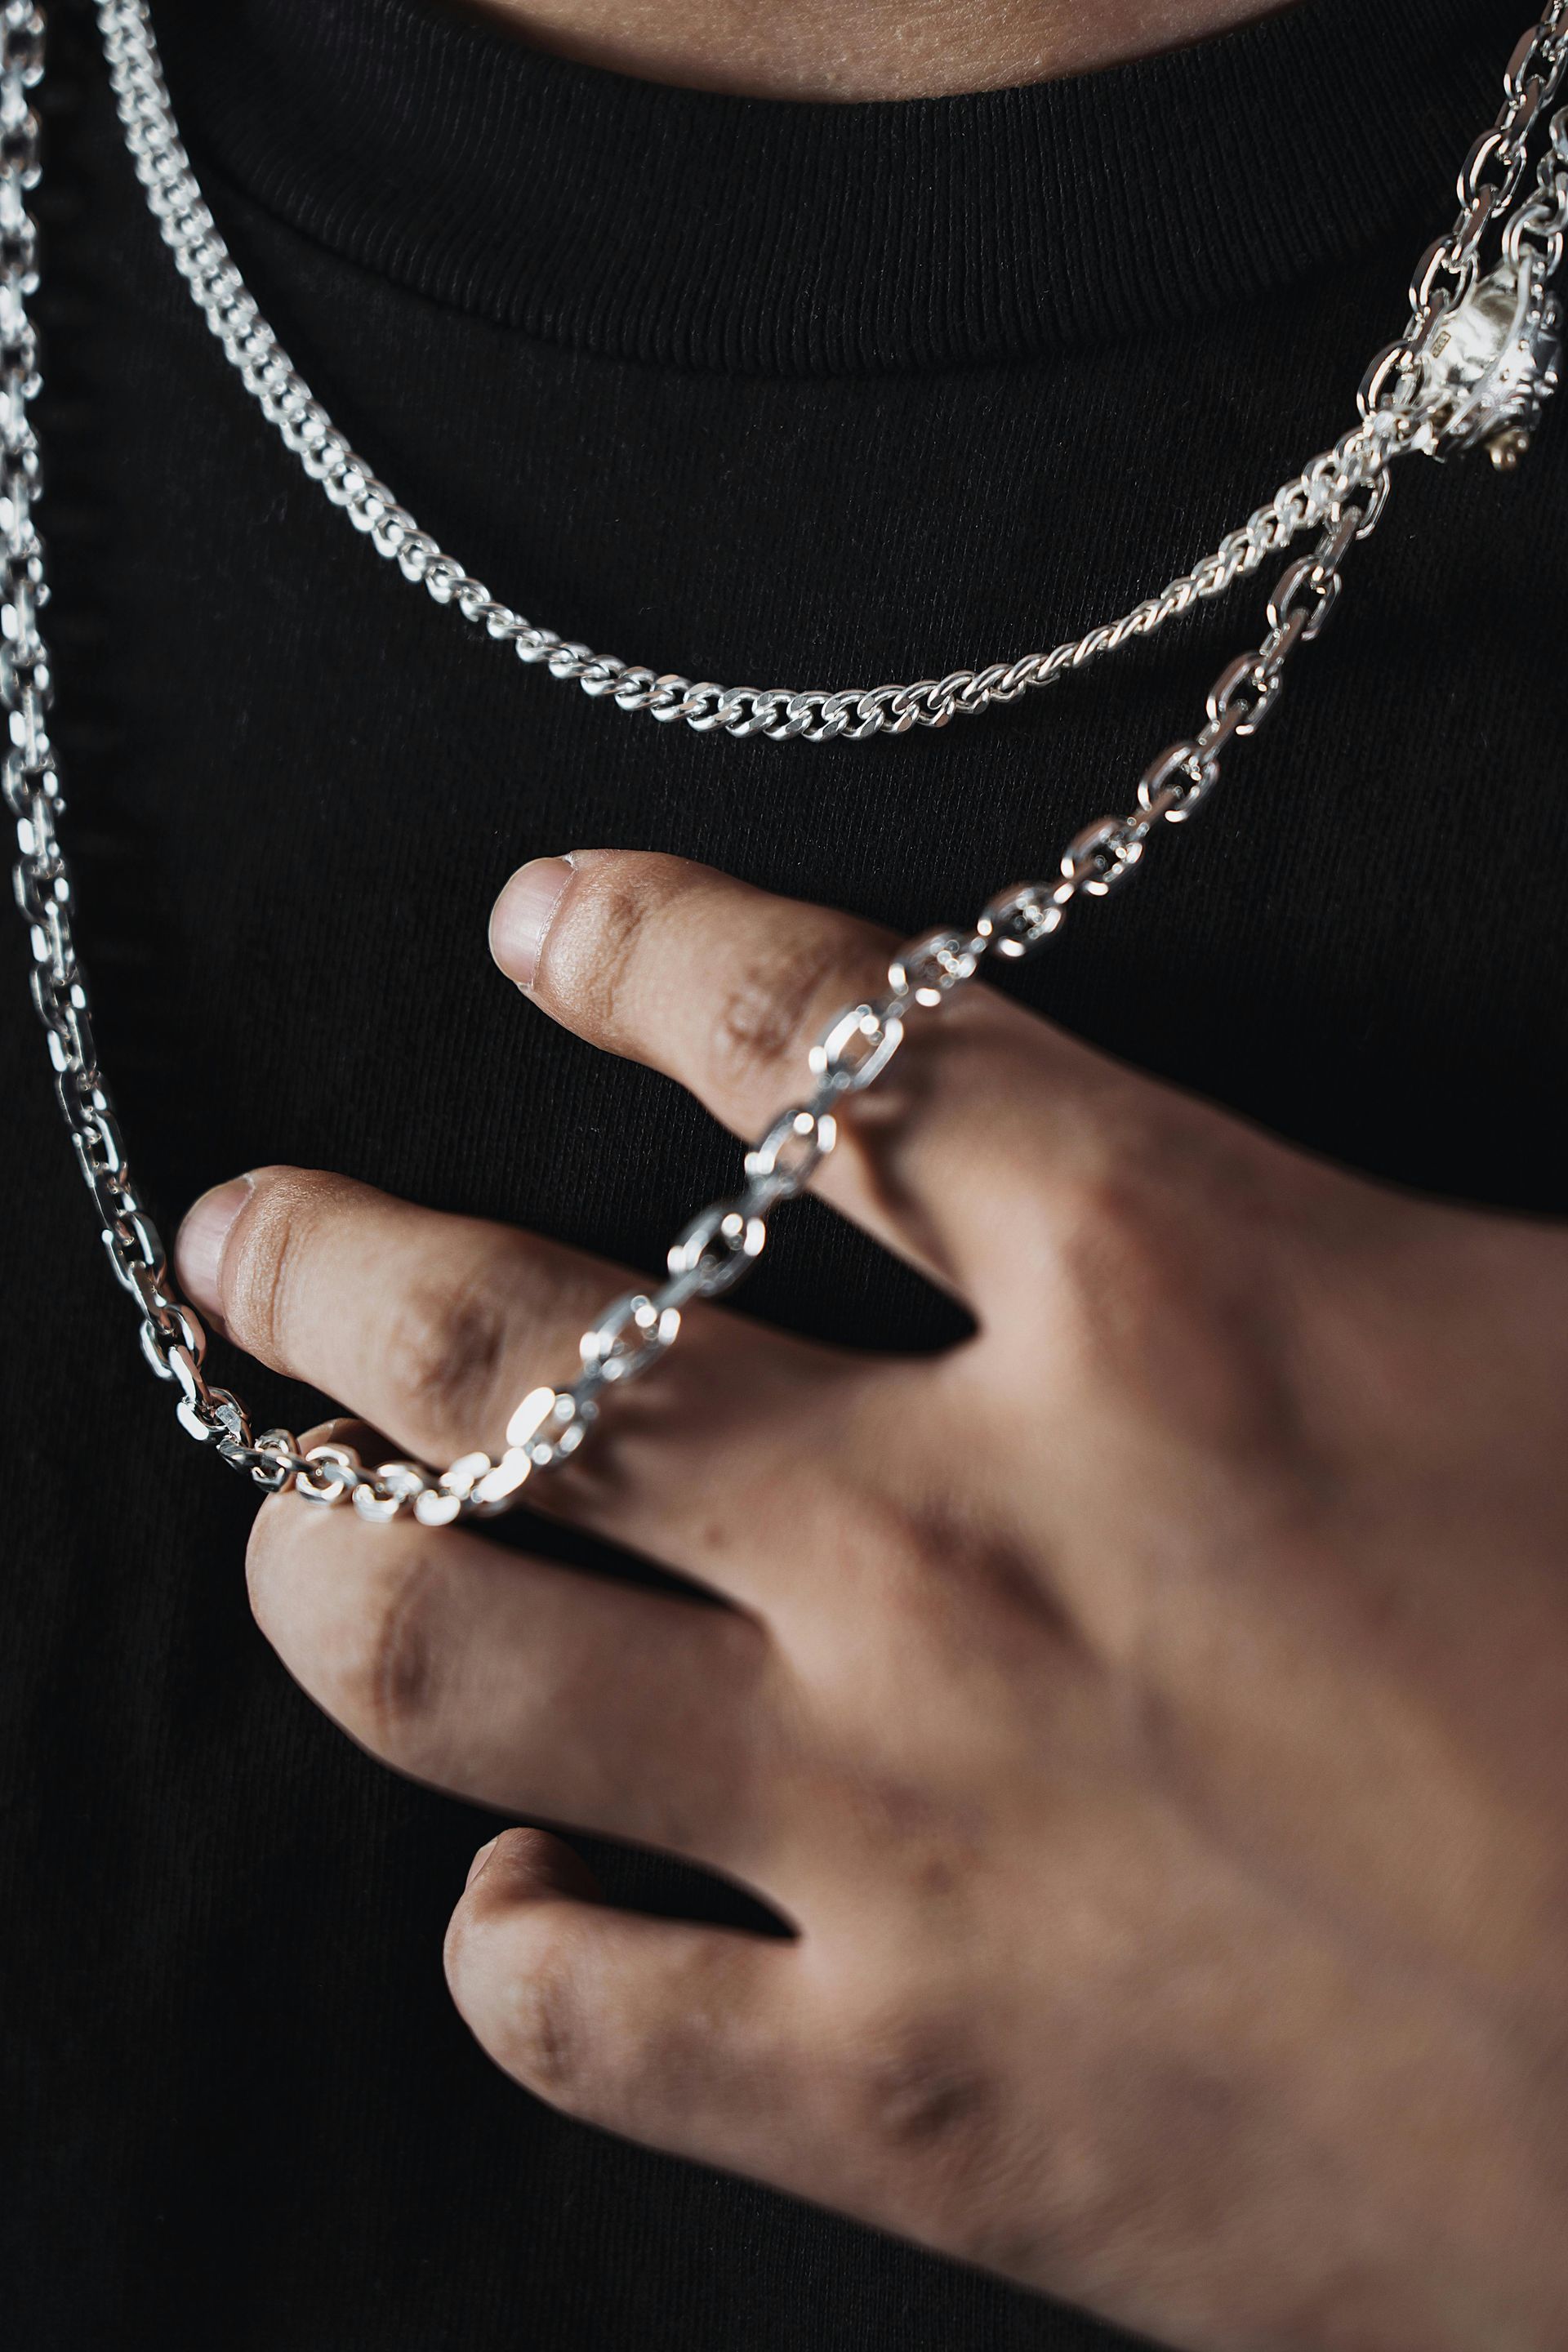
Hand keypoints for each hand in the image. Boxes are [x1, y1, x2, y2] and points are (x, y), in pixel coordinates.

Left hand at [175, 848, 1567, 2351]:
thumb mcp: (1551, 1345)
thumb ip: (1319, 1237)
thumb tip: (1163, 1177)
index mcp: (1178, 1299)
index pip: (818, 1037)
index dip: (641, 948)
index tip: (538, 925)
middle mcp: (973, 1537)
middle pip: (522, 1340)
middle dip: (333, 1263)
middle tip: (249, 1234)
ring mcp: (907, 1827)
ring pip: (447, 1651)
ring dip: (321, 1564)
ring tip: (295, 1514)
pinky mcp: (913, 2101)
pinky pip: (568, 2004)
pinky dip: (514, 1932)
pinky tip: (534, 1891)